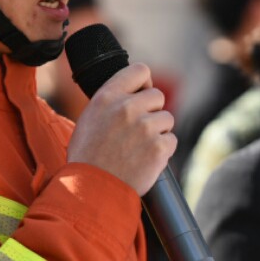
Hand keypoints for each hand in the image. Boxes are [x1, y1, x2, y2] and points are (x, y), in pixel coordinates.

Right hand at [67, 62, 175, 194]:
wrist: (92, 190)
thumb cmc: (88, 156)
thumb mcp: (90, 118)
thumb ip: (111, 101)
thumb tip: (132, 91)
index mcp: (107, 96)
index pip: (140, 70)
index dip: (144, 83)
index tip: (141, 94)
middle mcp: (127, 107)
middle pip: (158, 96)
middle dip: (152, 111)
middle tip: (138, 130)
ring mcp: (145, 127)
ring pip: (167, 119)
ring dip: (158, 132)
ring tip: (139, 148)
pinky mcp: (158, 148)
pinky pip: (171, 141)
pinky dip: (162, 151)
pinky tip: (145, 159)